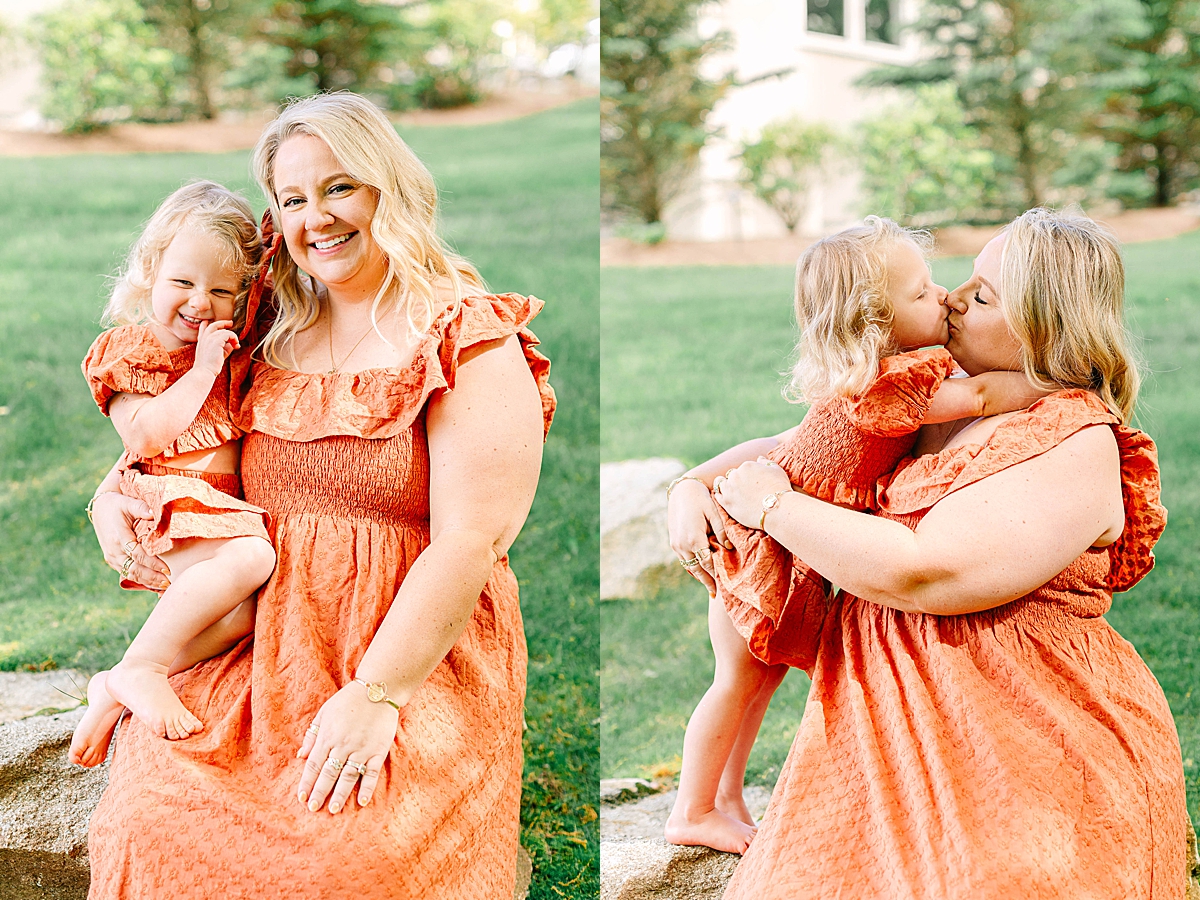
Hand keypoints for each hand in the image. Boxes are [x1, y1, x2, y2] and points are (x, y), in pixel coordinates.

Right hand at [91, 492, 170, 590]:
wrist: (101, 509)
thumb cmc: (118, 505)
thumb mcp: (128, 502)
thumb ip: (140, 507)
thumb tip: (153, 513)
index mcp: (118, 537)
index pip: (137, 555)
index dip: (152, 563)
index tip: (167, 569)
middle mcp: (113, 550)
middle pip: (134, 569)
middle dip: (152, 577)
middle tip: (169, 582)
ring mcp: (112, 557)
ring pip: (130, 574)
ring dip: (147, 581)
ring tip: (165, 586)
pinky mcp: (112, 560)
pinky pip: (126, 573)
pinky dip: (140, 580)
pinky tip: (153, 584)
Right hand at [193, 319, 238, 375]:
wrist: (205, 371)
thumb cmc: (211, 366)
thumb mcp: (218, 355)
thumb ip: (224, 348)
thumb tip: (233, 344)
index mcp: (202, 342)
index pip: (202, 330)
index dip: (204, 325)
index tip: (206, 322)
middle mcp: (204, 338)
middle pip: (214, 325)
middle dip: (222, 323)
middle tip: (230, 323)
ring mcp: (209, 338)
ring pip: (224, 331)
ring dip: (232, 336)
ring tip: (236, 344)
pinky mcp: (216, 340)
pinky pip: (228, 334)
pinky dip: (234, 338)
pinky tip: (236, 345)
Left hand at [296, 683, 398, 813]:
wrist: (377, 689)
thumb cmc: (348, 700)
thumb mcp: (324, 713)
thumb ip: (312, 735)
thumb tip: (300, 756)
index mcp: (328, 737)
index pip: (313, 765)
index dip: (306, 782)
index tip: (301, 797)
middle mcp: (343, 746)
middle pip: (328, 774)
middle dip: (320, 792)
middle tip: (314, 808)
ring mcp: (362, 749)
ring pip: (348, 776)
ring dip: (340, 794)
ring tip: (333, 809)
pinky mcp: (378, 750)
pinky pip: (372, 772)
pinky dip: (368, 787)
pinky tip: (363, 801)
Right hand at [668, 477, 730, 597]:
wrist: (682, 491)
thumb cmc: (701, 499)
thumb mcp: (714, 513)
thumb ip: (721, 532)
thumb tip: (728, 548)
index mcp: (694, 538)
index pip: (707, 563)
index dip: (716, 575)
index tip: (724, 586)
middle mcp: (683, 544)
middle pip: (697, 569)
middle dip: (707, 582)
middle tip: (716, 595)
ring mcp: (676, 544)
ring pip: (689, 566)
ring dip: (699, 576)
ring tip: (709, 587)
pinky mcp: (673, 542)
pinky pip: (684, 559)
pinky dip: (692, 567)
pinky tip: (699, 572)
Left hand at [712, 458, 791, 529]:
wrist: (777, 508)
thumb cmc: (780, 489)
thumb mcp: (777, 470)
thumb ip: (766, 462)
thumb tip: (759, 458)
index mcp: (747, 466)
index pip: (743, 468)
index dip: (748, 476)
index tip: (753, 483)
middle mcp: (735, 475)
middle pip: (732, 475)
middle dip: (737, 480)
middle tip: (744, 489)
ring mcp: (729, 489)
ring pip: (720, 483)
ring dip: (725, 486)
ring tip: (732, 492)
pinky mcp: (726, 503)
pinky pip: (718, 496)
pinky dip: (721, 495)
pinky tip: (727, 498)